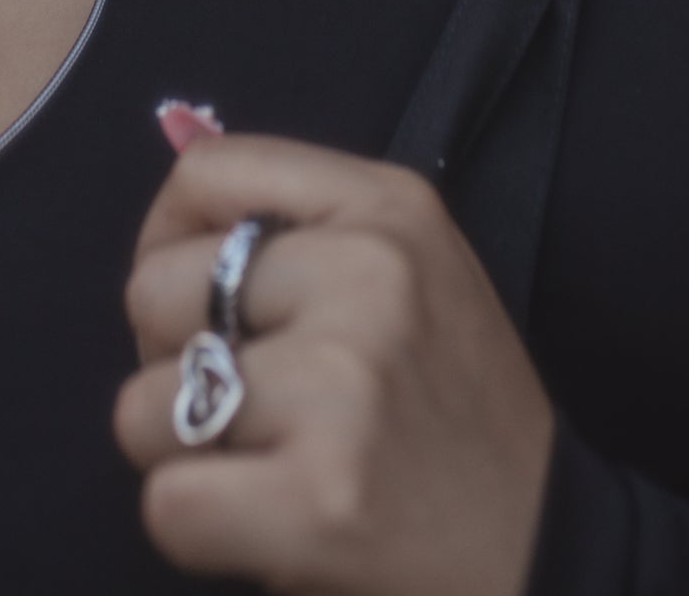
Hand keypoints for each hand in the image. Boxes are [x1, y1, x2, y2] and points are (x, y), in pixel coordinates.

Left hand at [113, 132, 556, 595]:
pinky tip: (265, 523)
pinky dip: (196, 526)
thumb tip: (175, 136)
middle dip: (171, 355)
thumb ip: (296, 214)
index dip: (169, 239)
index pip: (205, 173)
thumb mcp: (411, 265)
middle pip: (153, 287)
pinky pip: (166, 501)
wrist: (544, 552)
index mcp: (389, 206)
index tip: (198, 298)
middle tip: (245, 398)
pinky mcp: (320, 500)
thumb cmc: (453, 410)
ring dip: (185, 450)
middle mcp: (370, 277)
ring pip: (143, 404)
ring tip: (265, 463)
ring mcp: (344, 386)